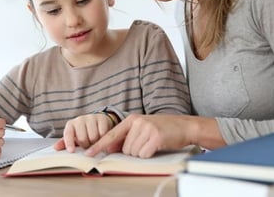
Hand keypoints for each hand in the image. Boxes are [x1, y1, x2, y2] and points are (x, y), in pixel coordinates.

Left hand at [54, 113, 113, 152]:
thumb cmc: (84, 133)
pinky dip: (103, 139)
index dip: (69, 143)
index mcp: (71, 124)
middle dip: (86, 146)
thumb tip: (55, 148)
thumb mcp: (74, 138)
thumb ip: (65, 143)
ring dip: (95, 143)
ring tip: (94, 143)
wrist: (97, 122)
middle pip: (82, 138)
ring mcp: (91, 117)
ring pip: (93, 137)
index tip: (71, 151)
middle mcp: (80, 119)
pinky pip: (103, 133)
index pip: (68, 134)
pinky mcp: (102, 118)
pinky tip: (102, 138)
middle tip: (88, 146)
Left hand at [85, 114, 200, 158]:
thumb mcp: (142, 128)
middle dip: (134, 151)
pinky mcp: (156, 137)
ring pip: (134, 152)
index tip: (89, 153)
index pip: (111, 134)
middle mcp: (138, 122)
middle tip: (146, 143)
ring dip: (142, 152)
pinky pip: (144, 154)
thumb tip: (110, 148)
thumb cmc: (163, 128)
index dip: (99, 145)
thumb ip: (127, 136)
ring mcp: (147, 129)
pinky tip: (157, 146)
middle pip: (124, 148)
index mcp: (132, 119)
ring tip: (152, 143)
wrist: (184, 126)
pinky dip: (150, 154)